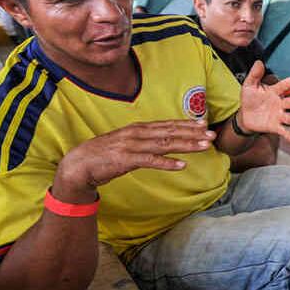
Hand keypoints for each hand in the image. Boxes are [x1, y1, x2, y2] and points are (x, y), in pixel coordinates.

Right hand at [52, 120, 215, 202]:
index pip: (167, 124)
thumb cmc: (104, 155)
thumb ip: (144, 141)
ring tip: (204, 146)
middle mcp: (137, 134)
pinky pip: (151, 161)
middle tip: (211, 134)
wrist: (78, 165)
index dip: (186, 124)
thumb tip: (162, 141)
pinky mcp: (126, 160)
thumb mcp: (127, 144)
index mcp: (138, 129)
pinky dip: (167, 163)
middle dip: (192, 133)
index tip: (203, 124)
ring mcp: (132, 146)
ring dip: (186, 145)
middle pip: (170, 132)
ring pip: (165, 144)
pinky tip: (181, 165)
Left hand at [237, 61, 289, 143]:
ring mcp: (278, 116)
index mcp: (274, 92)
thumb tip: (258, 62)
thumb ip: (254, 75)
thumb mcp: (249, 86)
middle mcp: (279, 103)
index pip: (282, 87)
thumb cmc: (250, 98)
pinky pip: (284, 131)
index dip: (288, 84)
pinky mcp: (275, 126)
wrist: (245, 116)